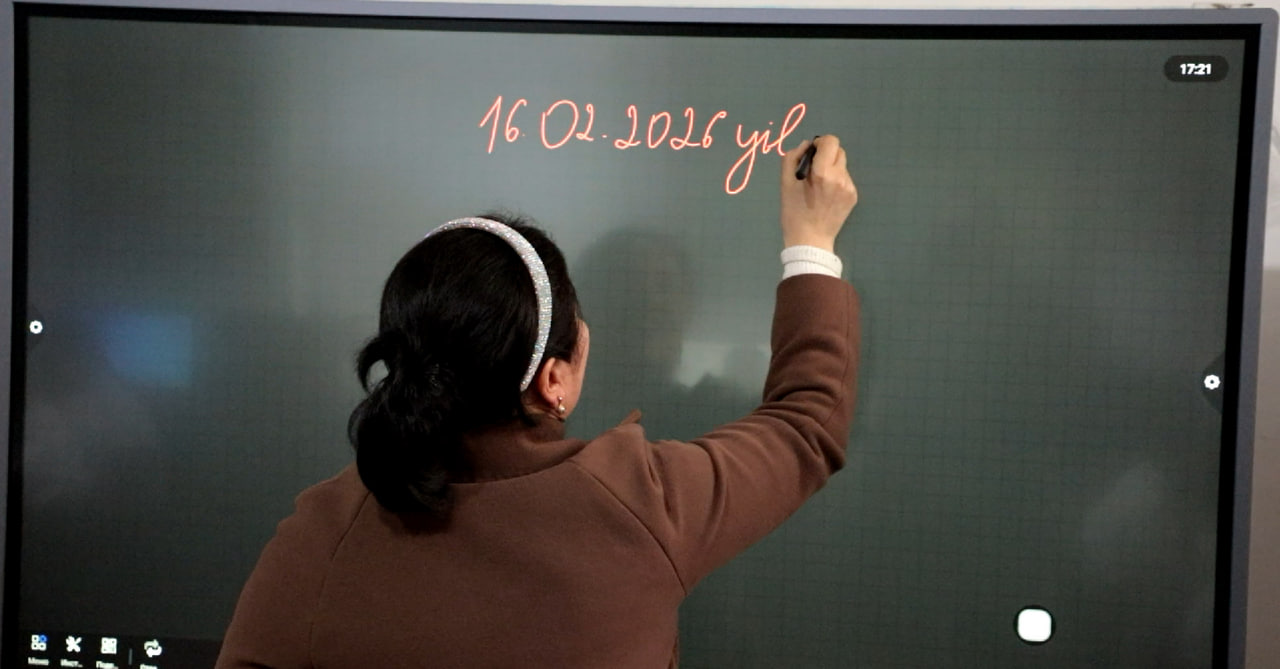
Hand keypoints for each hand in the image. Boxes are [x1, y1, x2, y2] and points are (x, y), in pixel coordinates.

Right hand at [779, 135, 856, 251]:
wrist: (810, 241)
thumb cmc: (794, 213)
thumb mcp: (785, 183)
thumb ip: (792, 158)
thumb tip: (806, 145)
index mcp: (823, 173)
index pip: (830, 141)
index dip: (820, 143)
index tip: (812, 153)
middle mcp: (840, 177)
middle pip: (839, 151)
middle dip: (826, 155)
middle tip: (814, 170)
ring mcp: (849, 188)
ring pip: (842, 166)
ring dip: (831, 169)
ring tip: (819, 187)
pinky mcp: (853, 196)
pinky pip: (845, 179)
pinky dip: (836, 181)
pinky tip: (826, 196)